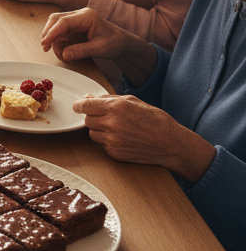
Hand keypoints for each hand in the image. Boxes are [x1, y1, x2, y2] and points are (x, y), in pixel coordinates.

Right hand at [40, 8, 156, 83]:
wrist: (122, 43)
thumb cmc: (114, 43)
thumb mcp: (99, 49)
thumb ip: (81, 51)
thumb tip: (64, 55)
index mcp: (87, 16)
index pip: (64, 21)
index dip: (52, 32)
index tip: (45, 43)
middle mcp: (79, 15)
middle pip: (56, 20)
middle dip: (49, 34)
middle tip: (46, 48)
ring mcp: (75, 21)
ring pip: (55, 26)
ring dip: (53, 40)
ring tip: (59, 54)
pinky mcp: (73, 28)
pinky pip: (60, 33)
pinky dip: (57, 42)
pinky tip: (61, 52)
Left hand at [72, 94, 214, 182]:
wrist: (170, 144)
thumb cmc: (155, 120)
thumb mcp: (134, 101)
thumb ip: (109, 99)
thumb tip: (90, 98)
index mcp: (116, 107)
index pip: (85, 105)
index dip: (79, 105)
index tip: (78, 106)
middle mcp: (112, 123)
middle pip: (87, 120)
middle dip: (92, 116)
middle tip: (104, 116)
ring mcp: (113, 140)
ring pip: (92, 133)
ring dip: (98, 129)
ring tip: (115, 127)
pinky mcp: (115, 153)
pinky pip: (102, 144)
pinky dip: (107, 140)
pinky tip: (122, 137)